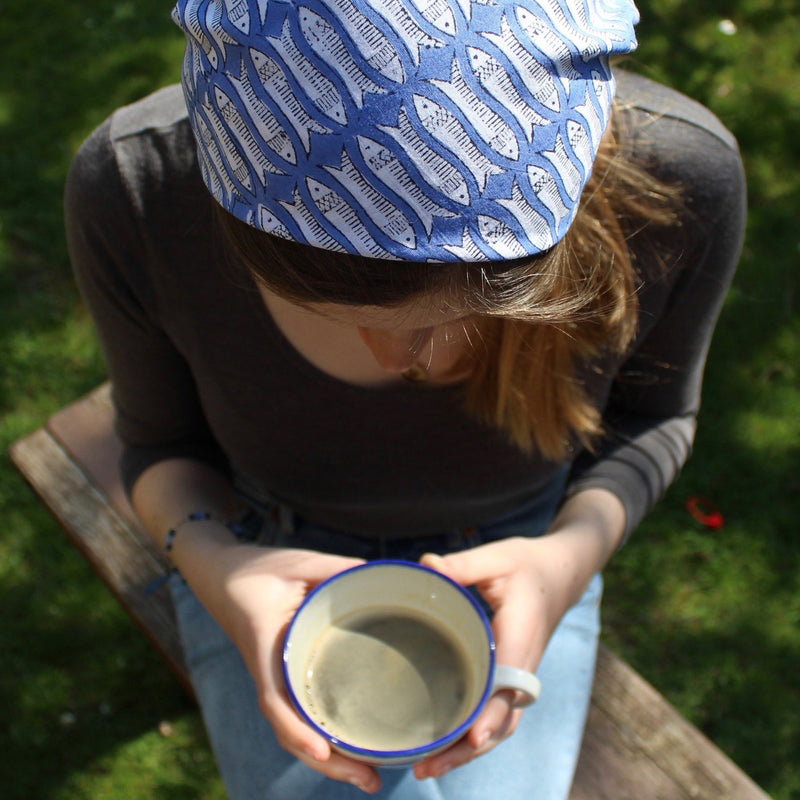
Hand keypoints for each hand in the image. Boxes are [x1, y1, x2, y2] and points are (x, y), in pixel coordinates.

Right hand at [188, 542, 382, 792]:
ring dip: (329, 759)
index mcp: (267, 647)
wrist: (222, 573)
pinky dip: (324, 737)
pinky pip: (302, 714)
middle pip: (291, 732)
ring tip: (371, 778)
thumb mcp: (299, 564)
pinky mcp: (286, 676)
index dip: (297, 730)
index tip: (322, 750)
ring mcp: (277, 678)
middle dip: (328, 762)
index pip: (275, 700)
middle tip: (372, 782)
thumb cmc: (258, 569)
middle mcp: (270, 672)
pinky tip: (352, 747)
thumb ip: (336, 571)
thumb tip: (382, 578)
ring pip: (297, 731)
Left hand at [413, 489, 624, 780]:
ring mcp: (519, 676)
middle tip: (427, 767)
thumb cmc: (527, 565)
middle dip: (468, 748)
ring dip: (467, 750)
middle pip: (502, 719)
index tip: (472, 737)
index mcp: (521, 636)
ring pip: (499, 724)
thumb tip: (425, 566)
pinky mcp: (510, 677)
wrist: (560, 573)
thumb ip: (462, 565)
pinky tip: (443, 746)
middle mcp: (524, 664)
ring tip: (426, 769)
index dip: (491, 713)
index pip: (509, 684)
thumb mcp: (496, 557)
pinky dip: (472, 735)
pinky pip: (495, 713)